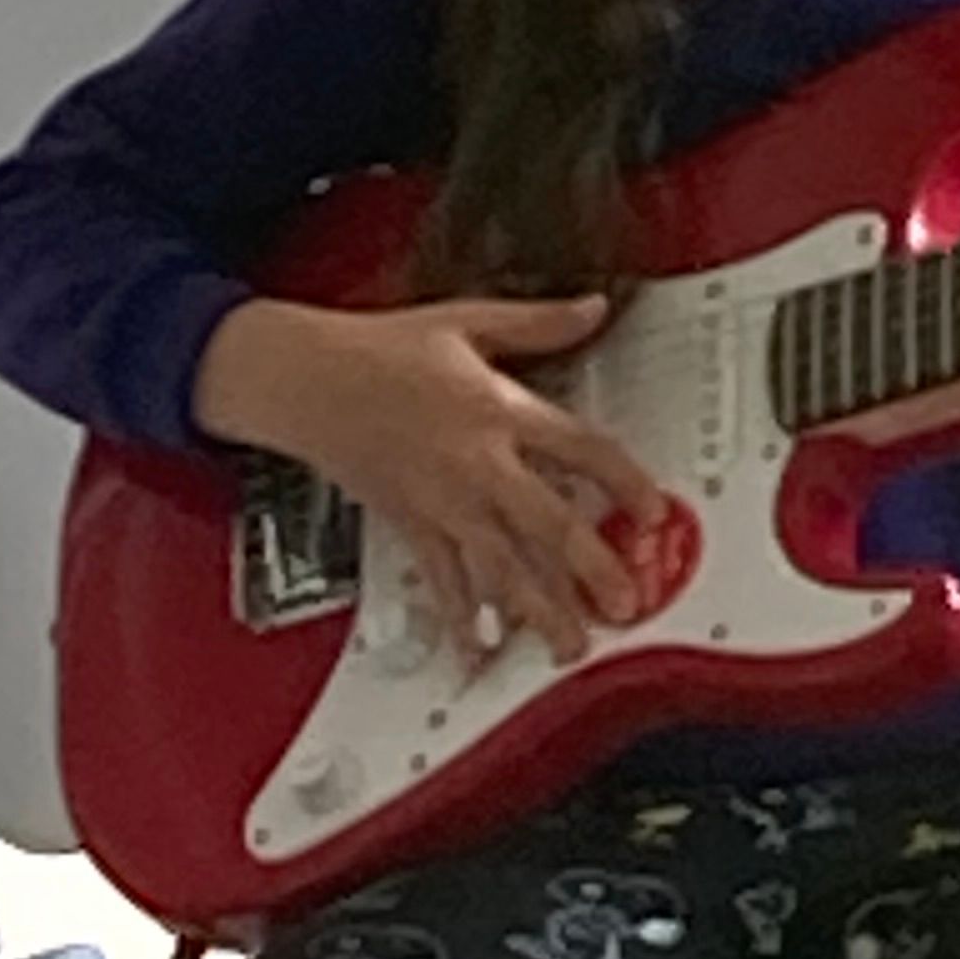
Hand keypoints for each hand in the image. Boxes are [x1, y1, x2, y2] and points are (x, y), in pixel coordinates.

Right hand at [192, 291, 666, 670]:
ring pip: (499, 565)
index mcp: (497, 409)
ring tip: (570, 644)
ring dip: (538, 608)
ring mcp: (442, 502)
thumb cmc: (380, 350)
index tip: (655, 511)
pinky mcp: (410, 524)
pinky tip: (479, 650)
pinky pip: (442, 579)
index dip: (625, 481)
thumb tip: (593, 308)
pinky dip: (461, 618)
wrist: (304, 379)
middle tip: (626, 602)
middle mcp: (475, 464)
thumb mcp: (466, 320)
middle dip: (590, 567)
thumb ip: (538, 322)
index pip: (580, 450)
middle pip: (545, 523)